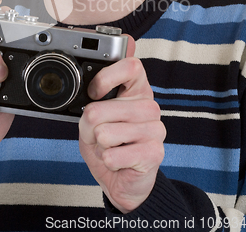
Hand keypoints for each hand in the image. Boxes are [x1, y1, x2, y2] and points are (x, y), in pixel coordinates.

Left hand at [79, 37, 165, 212]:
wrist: (121, 179)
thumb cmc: (107, 143)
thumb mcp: (94, 117)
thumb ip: (94, 99)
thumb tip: (98, 90)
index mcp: (136, 89)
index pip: (131, 66)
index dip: (106, 77)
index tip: (94, 92)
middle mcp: (149, 106)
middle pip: (103, 108)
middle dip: (90, 126)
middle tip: (99, 134)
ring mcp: (155, 129)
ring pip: (104, 133)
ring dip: (99, 145)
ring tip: (110, 146)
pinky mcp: (155, 152)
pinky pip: (112, 155)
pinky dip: (107, 161)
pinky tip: (118, 160)